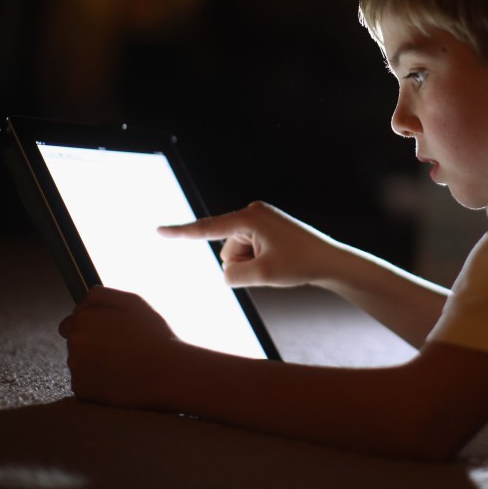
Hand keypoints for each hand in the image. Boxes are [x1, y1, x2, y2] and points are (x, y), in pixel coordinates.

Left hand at [58, 286, 179, 407]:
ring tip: (123, 363)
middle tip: (121, 348)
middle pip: (75, 342)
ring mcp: (76, 367)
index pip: (73, 321)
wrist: (167, 373)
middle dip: (92, 343)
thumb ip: (101, 295)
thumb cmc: (153, 335)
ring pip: (80, 362)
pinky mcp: (81, 389)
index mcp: (84, 318)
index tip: (113, 333)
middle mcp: (74, 342)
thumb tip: (80, 302)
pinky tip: (118, 378)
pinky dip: (98, 381)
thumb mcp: (132, 302)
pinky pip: (85, 382)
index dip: (94, 326)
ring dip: (95, 362)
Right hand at [157, 201, 338, 287]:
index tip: (157, 230)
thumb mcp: (261, 275)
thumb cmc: (300, 264)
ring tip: (279, 262)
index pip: (207, 228)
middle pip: (227, 250)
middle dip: (243, 264)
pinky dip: (259, 262)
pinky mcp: (264, 228)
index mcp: (249, 217)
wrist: (330, 261)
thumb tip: (226, 271)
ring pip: (236, 254)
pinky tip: (280, 260)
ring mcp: (259, 219)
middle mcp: (252, 213)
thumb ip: (232, 275)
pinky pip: (247, 252)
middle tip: (275, 264)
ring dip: (252, 265)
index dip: (180, 232)